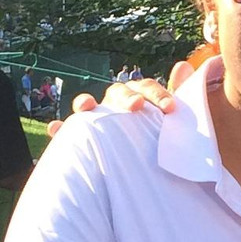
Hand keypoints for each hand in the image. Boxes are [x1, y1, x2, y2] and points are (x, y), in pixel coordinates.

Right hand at [45, 58, 208, 136]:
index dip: (156, 93)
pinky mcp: (79, 138)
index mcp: (139, 98)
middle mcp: (116, 105)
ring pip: (87, 106)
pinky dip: (60, 129)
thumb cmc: (155, 140)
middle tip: (137, 106)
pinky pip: (66, 132)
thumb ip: (177, 94)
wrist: (143, 176)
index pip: (145, 88)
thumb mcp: (168, 120)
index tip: (169, 107)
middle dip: (126, 97)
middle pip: (117, 92)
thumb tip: (184, 65)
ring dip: (85, 102)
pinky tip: (56, 129)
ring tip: (86, 107)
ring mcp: (96, 120)